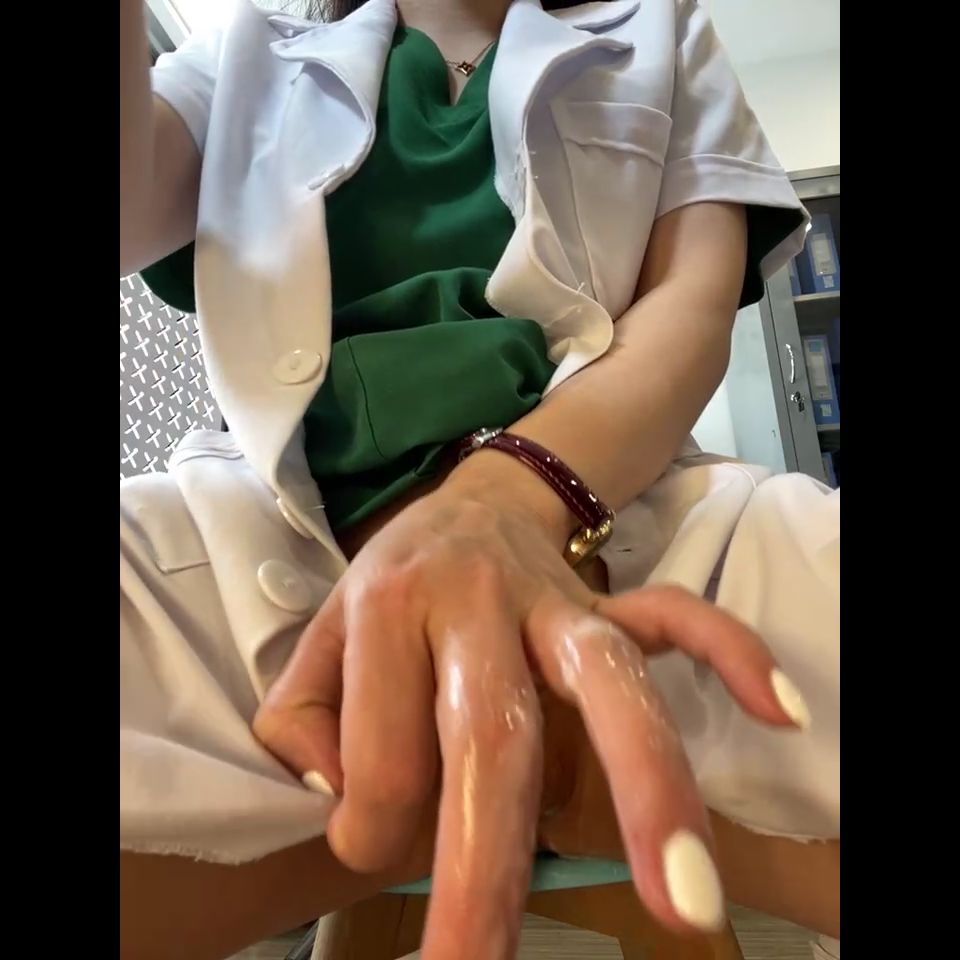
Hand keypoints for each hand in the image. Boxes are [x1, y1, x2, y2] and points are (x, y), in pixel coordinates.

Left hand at [253, 462, 806, 958]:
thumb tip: (343, 803)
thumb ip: (301, 721)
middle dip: (491, 865)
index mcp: (388, 610)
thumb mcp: (316, 638)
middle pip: (493, 735)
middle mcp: (475, 603)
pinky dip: (730, 652)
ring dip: (645, 784)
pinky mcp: (612, 603)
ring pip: (606, 681)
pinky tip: (777, 709)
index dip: (369, 826)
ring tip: (683, 900)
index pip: (381, 757)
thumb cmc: (391, 588)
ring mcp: (556, 602)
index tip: (373, 843)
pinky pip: (679, 616)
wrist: (471, 504)